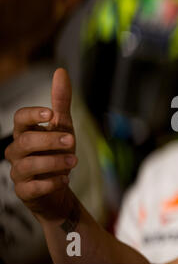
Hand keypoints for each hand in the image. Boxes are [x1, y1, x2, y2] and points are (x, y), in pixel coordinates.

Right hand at [5, 68, 77, 220]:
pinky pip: (31, 187)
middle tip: (71, 140)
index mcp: (25, 132)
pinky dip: (49, 183)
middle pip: (25, 141)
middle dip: (49, 139)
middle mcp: (18, 151)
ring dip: (53, 161)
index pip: (19, 118)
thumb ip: (61, 101)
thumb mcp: (63, 126)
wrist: (59, 187)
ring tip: (74, 161)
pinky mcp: (25, 191)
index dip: (32, 114)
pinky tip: (65, 179)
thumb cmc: (58, 152)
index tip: (50, 113)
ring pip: (27, 165)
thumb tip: (61, 72)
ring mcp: (19, 172)